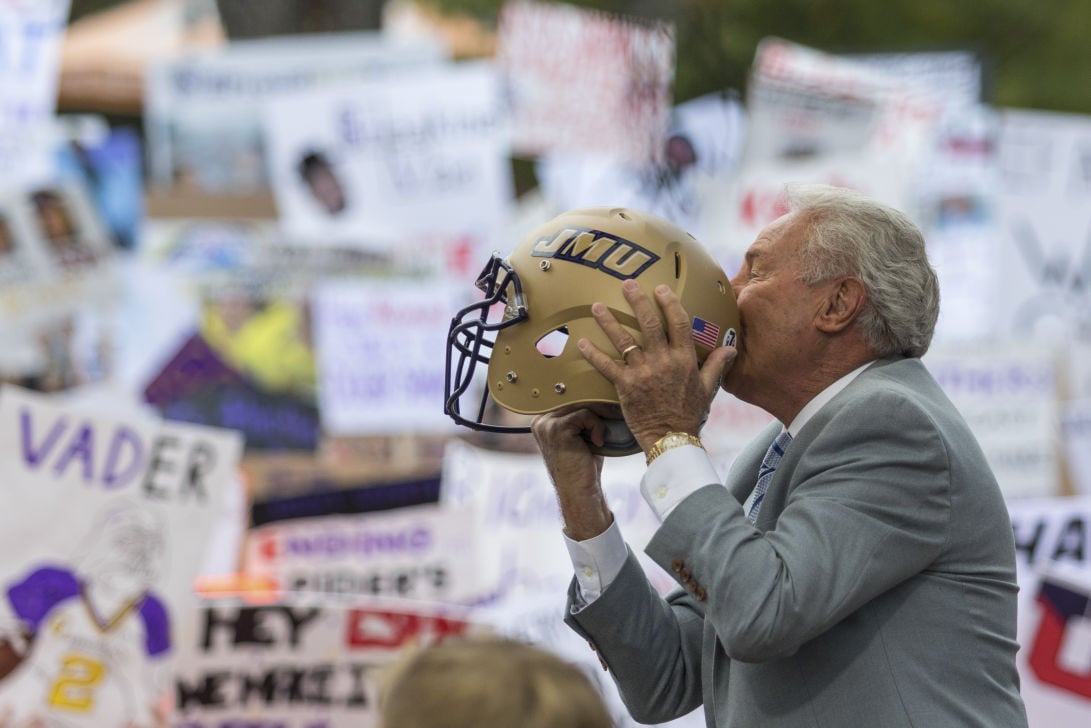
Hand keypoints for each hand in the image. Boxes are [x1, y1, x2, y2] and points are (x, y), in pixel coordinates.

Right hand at [531, 406, 612, 540]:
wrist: (580, 493)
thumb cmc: (584, 466)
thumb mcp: (582, 436)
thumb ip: (584, 416)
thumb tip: (604, 393)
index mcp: (544, 420)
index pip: (570, 397)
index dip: (592, 400)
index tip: (610, 407)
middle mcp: (541, 420)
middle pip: (575, 397)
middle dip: (598, 405)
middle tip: (616, 413)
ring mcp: (546, 424)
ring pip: (582, 404)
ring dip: (599, 417)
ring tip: (604, 435)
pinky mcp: (557, 428)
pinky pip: (585, 414)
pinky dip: (597, 426)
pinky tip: (598, 442)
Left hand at [577, 280, 736, 451]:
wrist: (671, 438)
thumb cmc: (689, 414)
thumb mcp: (708, 388)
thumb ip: (716, 365)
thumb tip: (731, 348)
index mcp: (684, 359)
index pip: (678, 323)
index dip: (669, 303)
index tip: (661, 289)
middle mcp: (663, 361)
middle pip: (649, 324)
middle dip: (638, 301)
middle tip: (627, 284)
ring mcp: (643, 373)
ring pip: (624, 341)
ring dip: (609, 322)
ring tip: (597, 306)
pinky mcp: (625, 386)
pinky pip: (606, 366)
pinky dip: (593, 354)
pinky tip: (581, 342)